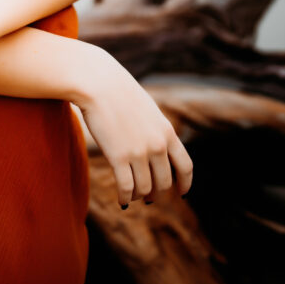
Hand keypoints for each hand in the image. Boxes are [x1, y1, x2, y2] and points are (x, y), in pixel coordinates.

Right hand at [76, 48, 193, 206]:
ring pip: (145, 188)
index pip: (185, 166)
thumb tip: (156, 149)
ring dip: (139, 195)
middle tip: (149, 197)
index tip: (181, 193)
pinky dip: (125, 197)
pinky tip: (122, 200)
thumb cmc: (119, 92)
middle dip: (157, 192)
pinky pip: (126, 187)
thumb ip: (155, 130)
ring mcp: (138, 152)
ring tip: (132, 196)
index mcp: (167, 132)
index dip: (185, 183)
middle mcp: (157, 145)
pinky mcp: (118, 157)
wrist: (99, 83)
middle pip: (164, 182)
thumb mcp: (147, 109)